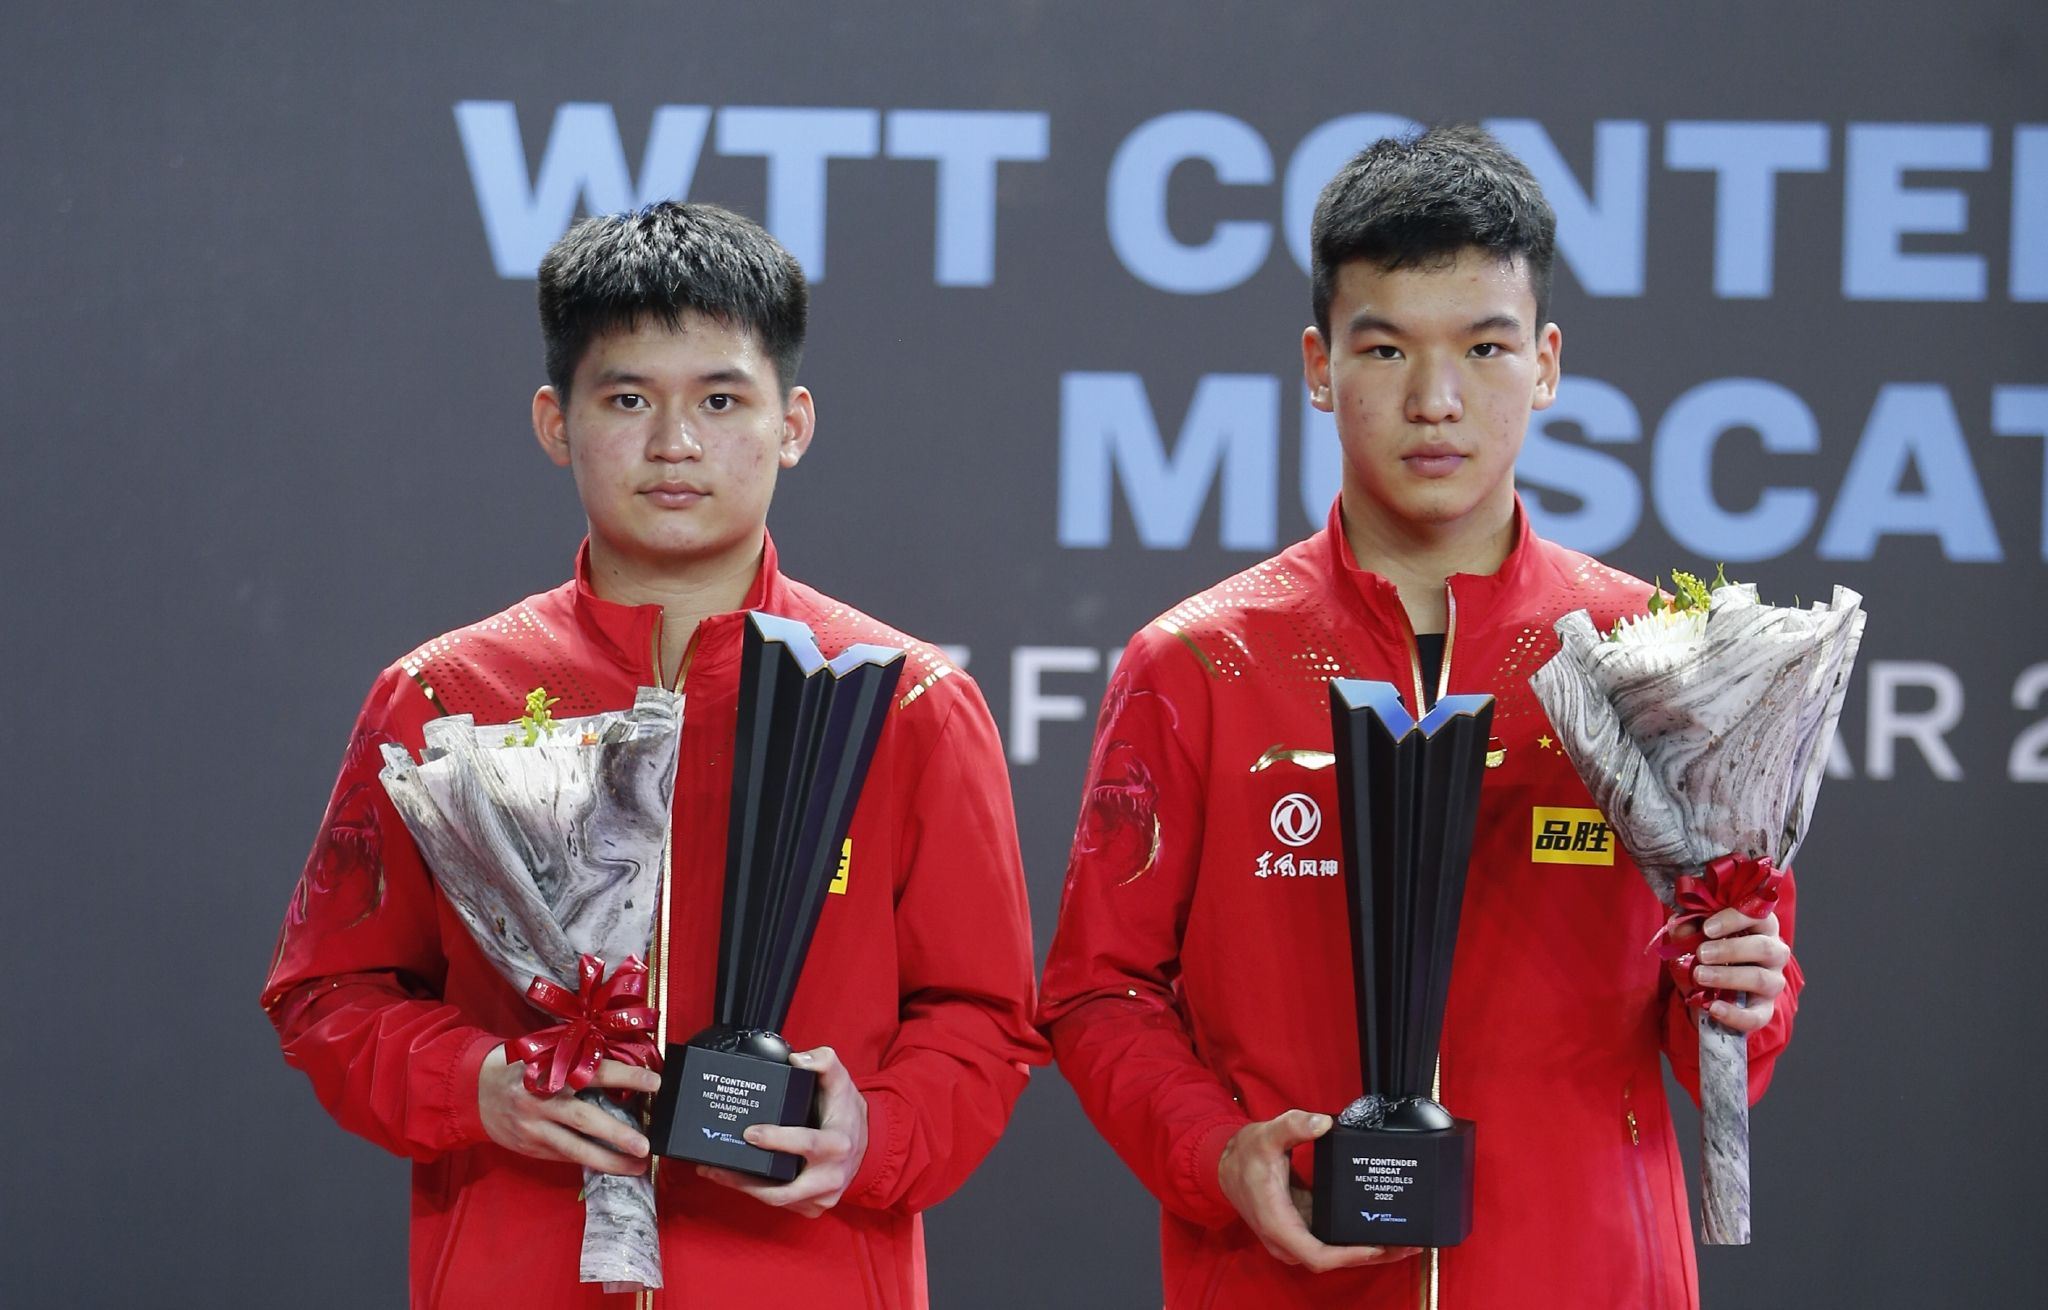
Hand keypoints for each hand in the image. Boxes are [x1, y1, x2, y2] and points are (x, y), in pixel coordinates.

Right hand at [477, 1044, 659, 1173]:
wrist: (474, 1091)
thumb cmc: (520, 1066)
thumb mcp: (545, 1051)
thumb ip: (577, 1057)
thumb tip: (624, 1064)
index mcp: (549, 1070)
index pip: (594, 1072)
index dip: (626, 1078)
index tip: (655, 1082)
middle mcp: (541, 1101)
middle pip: (585, 1120)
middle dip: (618, 1134)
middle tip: (646, 1144)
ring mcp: (534, 1128)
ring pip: (575, 1149)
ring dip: (609, 1160)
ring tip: (638, 1165)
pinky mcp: (530, 1147)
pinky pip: (564, 1156)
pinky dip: (589, 1161)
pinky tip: (612, 1166)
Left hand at [696, 1046, 867, 1217]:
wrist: (868, 1144)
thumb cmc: (847, 1113)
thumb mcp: (841, 1081)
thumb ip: (823, 1061)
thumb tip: (797, 1058)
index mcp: (837, 1144)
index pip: (805, 1144)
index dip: (776, 1140)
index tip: (749, 1133)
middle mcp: (830, 1177)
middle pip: (782, 1190)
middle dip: (745, 1181)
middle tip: (715, 1167)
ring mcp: (822, 1197)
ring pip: (776, 1200)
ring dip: (743, 1188)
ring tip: (714, 1172)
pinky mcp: (813, 1207)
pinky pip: (781, 1203)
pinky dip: (756, 1192)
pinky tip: (735, 1179)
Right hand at [1217, 1110, 1419, 1272]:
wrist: (1225, 1164)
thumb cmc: (1244, 1156)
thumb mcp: (1266, 1136)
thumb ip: (1293, 1126)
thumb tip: (1321, 1123)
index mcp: (1279, 1225)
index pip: (1318, 1256)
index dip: (1350, 1255)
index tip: (1376, 1246)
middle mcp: (1288, 1240)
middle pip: (1334, 1260)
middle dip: (1372, 1255)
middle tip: (1407, 1245)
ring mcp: (1295, 1237)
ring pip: (1336, 1254)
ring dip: (1369, 1251)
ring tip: (1403, 1240)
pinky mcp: (1302, 1228)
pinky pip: (1332, 1242)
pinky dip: (1356, 1240)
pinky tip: (1379, 1229)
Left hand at [1690, 907, 1792, 1031]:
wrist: (1707, 990)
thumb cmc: (1707, 954)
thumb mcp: (1692, 938)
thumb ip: (1686, 928)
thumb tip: (1678, 922)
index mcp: (1760, 926)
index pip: (1759, 915)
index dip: (1735, 918)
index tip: (1707, 927)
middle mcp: (1774, 952)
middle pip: (1764, 947)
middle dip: (1730, 949)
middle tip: (1701, 953)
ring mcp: (1772, 982)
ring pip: (1760, 978)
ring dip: (1728, 976)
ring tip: (1700, 975)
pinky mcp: (1764, 1010)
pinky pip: (1756, 1016)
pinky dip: (1734, 1014)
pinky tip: (1713, 1008)